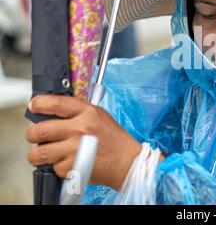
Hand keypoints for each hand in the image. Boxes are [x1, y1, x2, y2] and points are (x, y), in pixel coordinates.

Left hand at [25, 94, 142, 190]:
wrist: (127, 162)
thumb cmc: (114, 140)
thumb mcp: (100, 116)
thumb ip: (77, 111)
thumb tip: (51, 111)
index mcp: (87, 112)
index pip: (54, 103)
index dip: (39, 103)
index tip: (34, 106)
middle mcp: (80, 129)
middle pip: (38, 131)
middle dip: (33, 135)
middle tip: (37, 137)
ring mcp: (75, 149)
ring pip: (38, 153)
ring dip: (38, 155)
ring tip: (47, 153)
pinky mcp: (73, 167)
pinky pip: (53, 167)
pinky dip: (58, 167)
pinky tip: (69, 162)